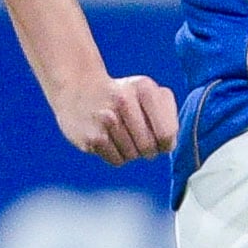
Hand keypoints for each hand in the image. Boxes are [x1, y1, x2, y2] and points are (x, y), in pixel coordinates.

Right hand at [54, 71, 178, 164]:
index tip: (160, 139)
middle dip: (148, 149)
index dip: (166, 143)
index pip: (166, 133)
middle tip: (139, 138)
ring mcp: (105, 118)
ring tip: (122, 134)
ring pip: (133, 155)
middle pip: (149, 147)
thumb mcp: (147, 93)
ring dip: (131, 152)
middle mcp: (124, 100)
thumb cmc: (123, 95)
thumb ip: (167, 116)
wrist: (79, 87)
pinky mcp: (91, 136)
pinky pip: (117, 160)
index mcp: (144, 88)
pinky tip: (109, 139)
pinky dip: (117, 155)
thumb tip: (168, 145)